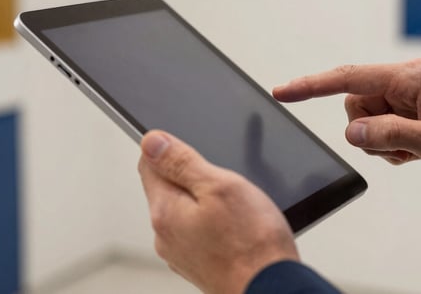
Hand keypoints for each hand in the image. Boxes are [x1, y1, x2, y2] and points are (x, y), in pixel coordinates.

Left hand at [138, 130, 298, 293]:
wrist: (271, 287)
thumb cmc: (252, 244)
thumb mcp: (219, 186)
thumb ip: (182, 161)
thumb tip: (152, 141)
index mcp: (165, 211)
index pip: (148, 164)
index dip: (171, 148)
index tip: (195, 149)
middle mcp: (166, 235)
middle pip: (169, 188)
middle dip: (194, 176)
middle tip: (227, 182)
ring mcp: (182, 253)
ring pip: (187, 210)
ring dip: (207, 201)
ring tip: (238, 208)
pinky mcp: (200, 264)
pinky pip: (201, 231)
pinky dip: (216, 223)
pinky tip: (239, 228)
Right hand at [273, 59, 420, 177]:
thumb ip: (387, 135)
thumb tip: (352, 131)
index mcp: (410, 77)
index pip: (348, 78)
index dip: (311, 85)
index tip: (282, 91)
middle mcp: (408, 78)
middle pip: (356, 103)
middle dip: (369, 130)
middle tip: (404, 146)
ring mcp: (412, 92)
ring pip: (369, 118)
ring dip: (384, 140)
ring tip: (417, 149)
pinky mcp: (417, 106)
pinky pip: (385, 125)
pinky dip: (395, 143)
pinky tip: (420, 149)